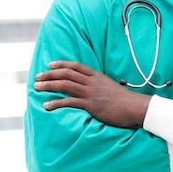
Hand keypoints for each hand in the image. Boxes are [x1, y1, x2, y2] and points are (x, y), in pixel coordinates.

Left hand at [34, 61, 150, 127]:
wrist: (135, 107)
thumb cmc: (126, 101)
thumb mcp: (112, 88)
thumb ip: (102, 87)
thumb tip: (96, 90)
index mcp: (97, 76)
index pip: (76, 66)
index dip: (61, 64)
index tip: (50, 64)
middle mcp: (92, 82)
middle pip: (66, 74)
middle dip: (49, 74)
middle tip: (37, 76)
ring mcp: (90, 93)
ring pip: (65, 85)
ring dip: (48, 85)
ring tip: (36, 87)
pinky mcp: (90, 105)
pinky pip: (69, 102)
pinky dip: (56, 103)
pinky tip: (46, 105)